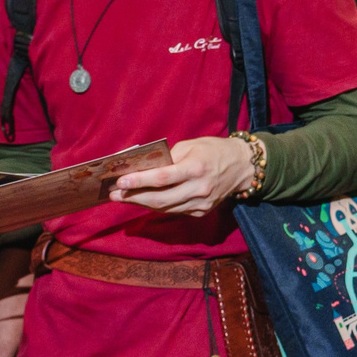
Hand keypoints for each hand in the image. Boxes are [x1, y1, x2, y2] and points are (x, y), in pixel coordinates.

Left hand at [109, 136, 258, 216]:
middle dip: (134, 198)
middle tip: (114, 195)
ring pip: (165, 208)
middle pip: (160, 199)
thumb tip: (143, 168)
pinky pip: (174, 211)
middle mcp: (198, 189)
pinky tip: (145, 200)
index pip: (162, 178)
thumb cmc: (213, 150)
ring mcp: (201, 203)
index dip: (139, 181)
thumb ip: (168, 158)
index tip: (120, 182)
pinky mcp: (201, 211)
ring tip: (124, 198)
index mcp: (195, 168)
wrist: (242, 166)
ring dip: (142, 204)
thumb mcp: (190, 145)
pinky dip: (158, 206)